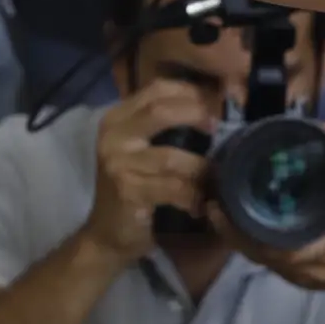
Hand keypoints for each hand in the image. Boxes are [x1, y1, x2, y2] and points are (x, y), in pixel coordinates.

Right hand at [82, 80, 219, 263]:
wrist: (107, 233)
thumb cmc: (133, 187)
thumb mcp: (140, 149)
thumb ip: (163, 126)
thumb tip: (211, 105)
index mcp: (116, 119)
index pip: (156, 90)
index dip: (190, 92)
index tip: (214, 103)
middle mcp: (113, 136)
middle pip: (160, 112)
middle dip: (196, 116)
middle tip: (217, 129)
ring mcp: (117, 164)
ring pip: (171, 157)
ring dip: (200, 168)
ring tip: (213, 177)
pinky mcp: (127, 191)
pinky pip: (172, 188)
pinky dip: (192, 196)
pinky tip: (199, 204)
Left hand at [222, 122, 324, 323]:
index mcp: (302, 248)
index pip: (255, 240)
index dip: (230, 226)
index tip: (213, 204)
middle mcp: (287, 262)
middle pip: (244, 245)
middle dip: (225, 223)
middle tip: (210, 197)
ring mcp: (284, 269)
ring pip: (248, 251)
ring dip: (231, 230)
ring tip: (215, 205)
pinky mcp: (285, 269)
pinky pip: (257, 253)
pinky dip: (243, 237)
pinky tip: (233, 219)